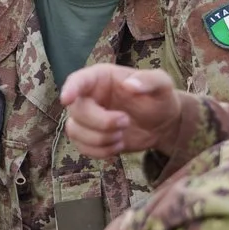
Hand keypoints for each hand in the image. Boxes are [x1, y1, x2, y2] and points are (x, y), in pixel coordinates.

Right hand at [62, 65, 194, 159]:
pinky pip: (82, 147)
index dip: (70, 88)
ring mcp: (87, 118)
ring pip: (75, 131)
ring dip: (100, 139)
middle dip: (100, 122)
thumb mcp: (162, 84)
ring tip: (122, 136)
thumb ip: (149, 81)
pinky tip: (119, 145)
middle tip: (125, 122)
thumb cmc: (160, 99)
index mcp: (102, 78)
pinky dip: (100, 151)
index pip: (78, 80)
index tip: (66, 99)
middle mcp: (90, 96)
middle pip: (76, 111)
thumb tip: (129, 85)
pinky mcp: (90, 137)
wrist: (162, 124)